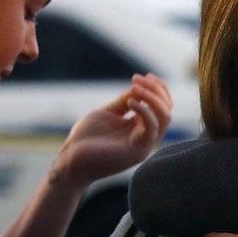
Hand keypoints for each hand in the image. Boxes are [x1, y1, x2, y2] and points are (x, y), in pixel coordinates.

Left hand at [55, 73, 171, 186]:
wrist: (70, 160)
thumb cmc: (85, 139)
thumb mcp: (107, 114)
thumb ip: (123, 102)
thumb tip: (138, 87)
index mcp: (139, 128)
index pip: (162, 106)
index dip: (157, 88)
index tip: (142, 76)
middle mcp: (145, 137)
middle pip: (167, 110)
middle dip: (156, 90)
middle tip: (137, 79)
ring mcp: (144, 145)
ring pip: (165, 117)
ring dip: (153, 98)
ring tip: (135, 87)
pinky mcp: (138, 151)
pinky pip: (152, 128)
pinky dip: (144, 111)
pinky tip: (130, 102)